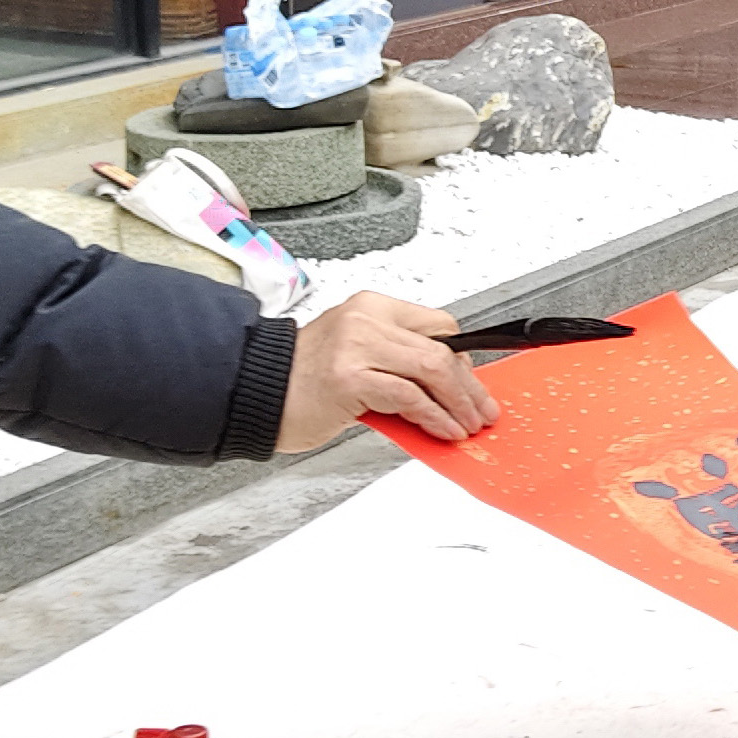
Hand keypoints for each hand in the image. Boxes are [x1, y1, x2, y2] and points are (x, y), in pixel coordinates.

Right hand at [276, 291, 500, 453]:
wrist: (254, 393)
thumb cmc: (304, 381)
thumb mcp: (356, 355)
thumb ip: (396, 360)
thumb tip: (449, 386)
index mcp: (371, 307)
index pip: (438, 324)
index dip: (464, 357)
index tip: (475, 384)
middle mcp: (366, 320)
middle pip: (441, 348)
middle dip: (471, 385)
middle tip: (482, 410)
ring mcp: (356, 347)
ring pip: (432, 369)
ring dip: (459, 403)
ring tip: (468, 425)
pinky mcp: (350, 378)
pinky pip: (409, 396)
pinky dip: (434, 417)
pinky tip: (443, 430)